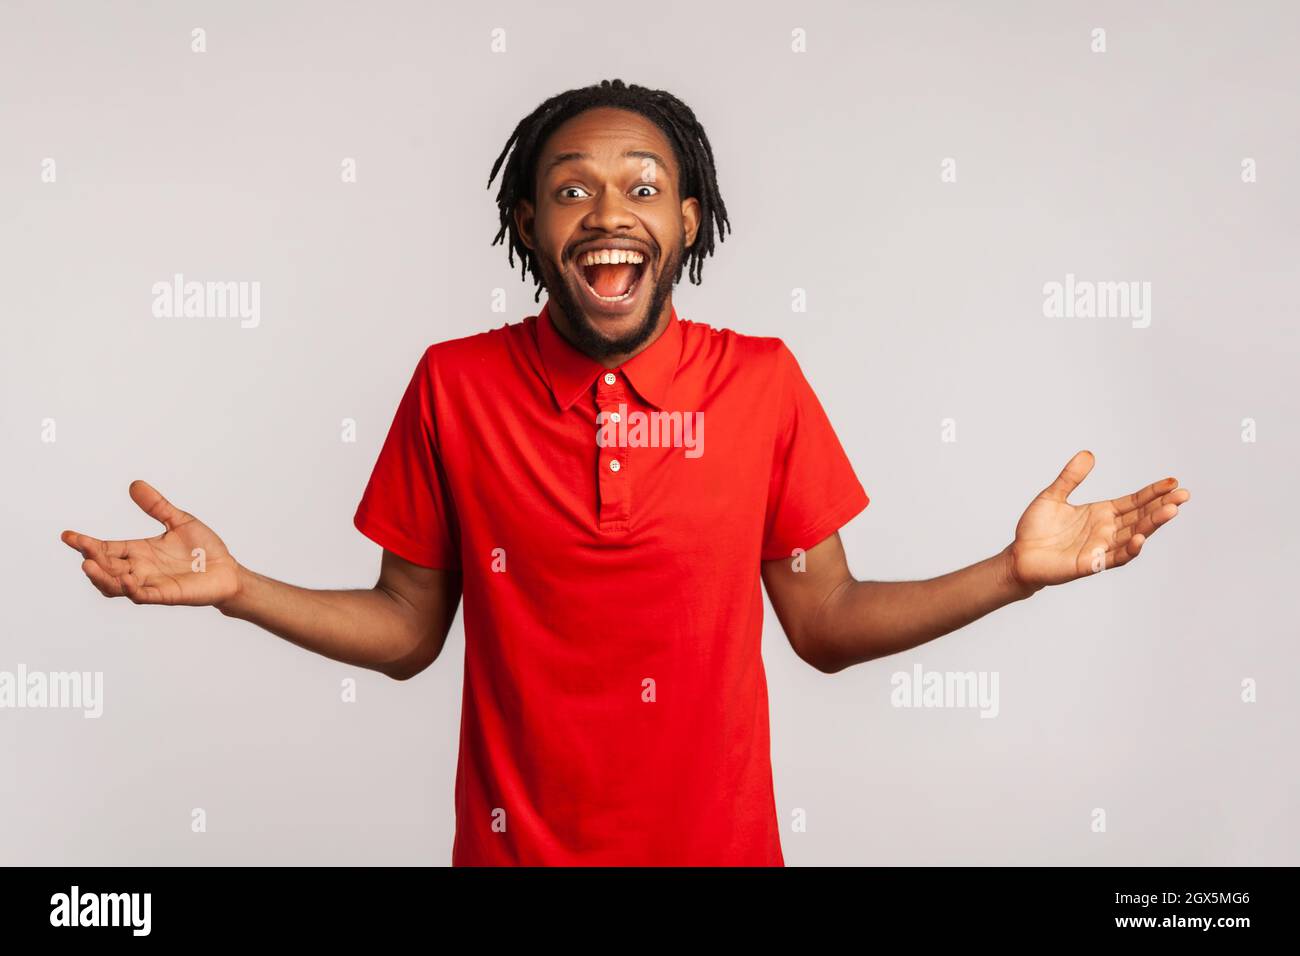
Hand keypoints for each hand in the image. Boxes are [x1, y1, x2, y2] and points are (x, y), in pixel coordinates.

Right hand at [62, 480, 240, 606]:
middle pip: (106, 566)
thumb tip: (135, 484)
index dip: (86, 543)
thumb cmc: (203, 549)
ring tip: (90, 566)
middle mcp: (139, 568)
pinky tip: (126, 581)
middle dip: (92, 557)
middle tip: (83, 547)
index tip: (67, 535)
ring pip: (115, 586)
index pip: (106, 548)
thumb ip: (157, 506)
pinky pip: (143, 595)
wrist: (228, 570)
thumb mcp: (179, 520)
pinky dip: (132, 590)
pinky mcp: (166, 595)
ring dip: (102, 577)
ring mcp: (150, 583)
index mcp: (139, 551)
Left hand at [1006, 450, 1189, 591]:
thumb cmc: (1036, 528)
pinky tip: (1139, 538)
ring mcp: (1101, 547)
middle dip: (1162, 506)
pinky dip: (1128, 549)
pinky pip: (1114, 557)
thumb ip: (1070, 477)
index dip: (1153, 492)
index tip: (1173, 481)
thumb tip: (1088, 454)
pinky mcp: (1090, 563)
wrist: (1019, 555)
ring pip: (1134, 535)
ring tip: (1171, 511)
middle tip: (1184, 494)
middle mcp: (1106, 530)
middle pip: (1140, 517)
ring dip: (1152, 524)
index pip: (1134, 501)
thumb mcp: (1052, 496)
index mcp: (1101, 513)